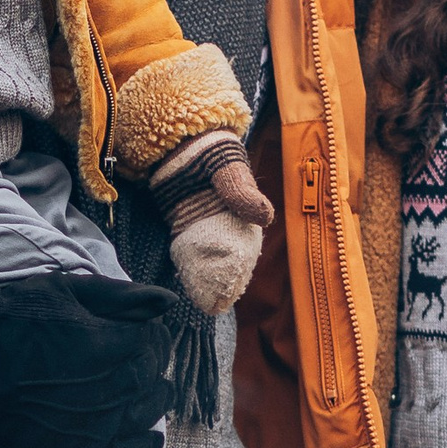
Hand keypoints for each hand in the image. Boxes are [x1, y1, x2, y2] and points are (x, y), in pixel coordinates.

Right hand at [0, 278, 171, 447]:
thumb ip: (119, 296)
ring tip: (151, 389)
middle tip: (144, 356)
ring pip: (146, 412)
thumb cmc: (10, 318)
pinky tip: (150, 439)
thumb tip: (169, 301)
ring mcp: (95, 423)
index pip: (152, 339)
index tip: (143, 330)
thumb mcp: (63, 289)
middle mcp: (107, 386)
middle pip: (150, 374)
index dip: (151, 333)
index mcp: (106, 343)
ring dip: (155, 399)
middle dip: (153, 362)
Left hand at [152, 127, 272, 314]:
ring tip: (203, 304)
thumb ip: (242, 193)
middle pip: (226, 260)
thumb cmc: (213, 152)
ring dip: (205, 280)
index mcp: (243, 214)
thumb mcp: (231, 171)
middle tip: (214, 307)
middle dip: (221, 284)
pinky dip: (189, 266)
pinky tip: (187, 284)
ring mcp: (203, 224)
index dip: (239, 273)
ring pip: (207, 259)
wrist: (181, 141)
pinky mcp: (182, 222)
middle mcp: (225, 223)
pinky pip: (187, 250)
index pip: (244, 251)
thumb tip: (265, 217)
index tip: (232, 294)